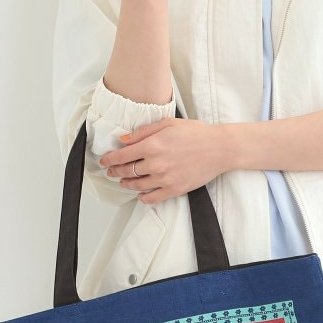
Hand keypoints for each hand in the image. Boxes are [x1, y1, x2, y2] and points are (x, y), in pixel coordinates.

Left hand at [99, 118, 229, 204]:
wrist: (219, 149)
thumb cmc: (196, 133)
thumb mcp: (167, 124)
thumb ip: (143, 132)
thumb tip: (124, 140)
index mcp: (152, 145)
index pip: (122, 155)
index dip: (109, 159)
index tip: (103, 160)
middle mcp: (155, 164)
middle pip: (126, 171)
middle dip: (115, 171)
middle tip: (110, 171)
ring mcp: (164, 179)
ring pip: (137, 185)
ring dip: (127, 183)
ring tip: (123, 181)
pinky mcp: (174, 190)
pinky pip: (152, 198)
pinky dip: (143, 198)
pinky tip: (140, 194)